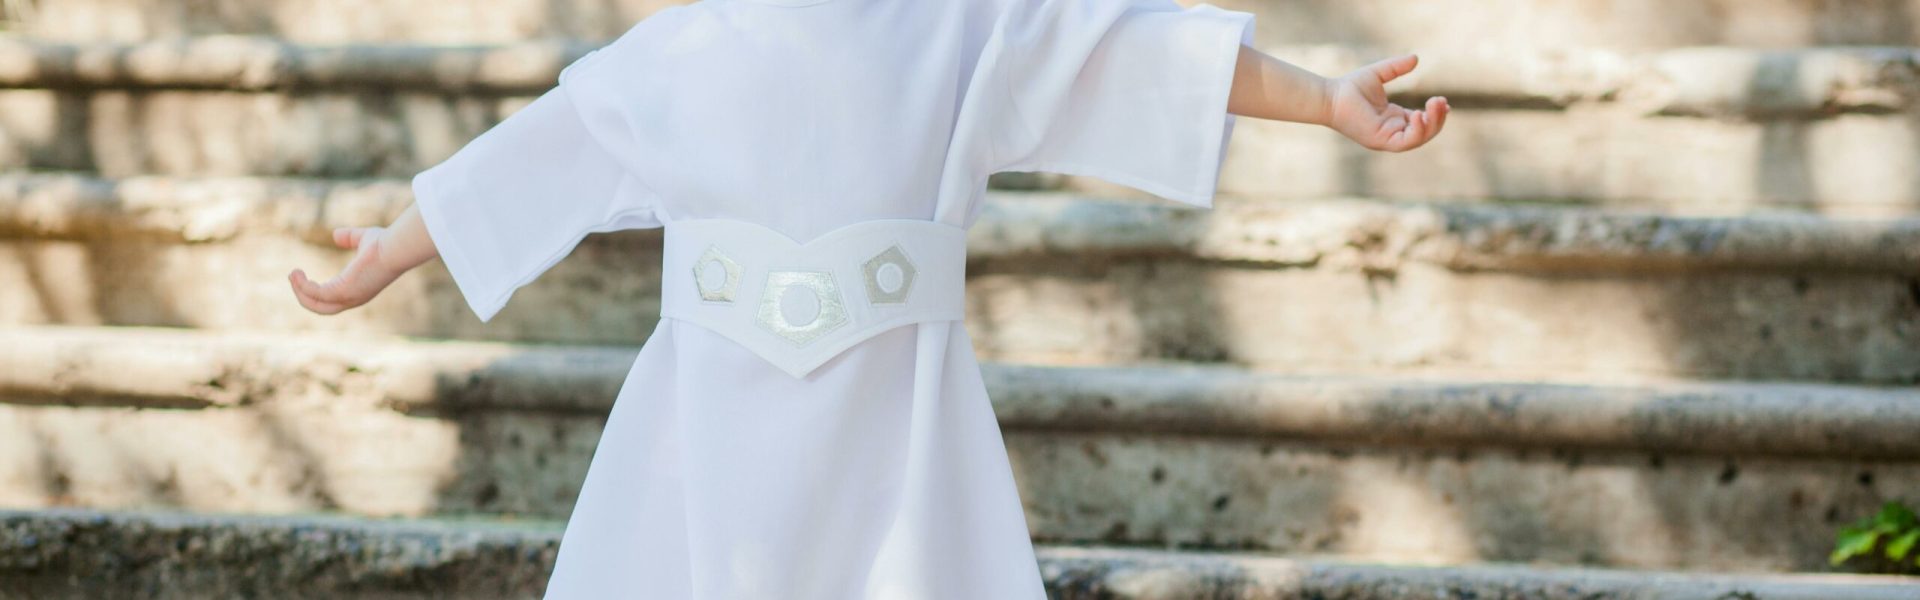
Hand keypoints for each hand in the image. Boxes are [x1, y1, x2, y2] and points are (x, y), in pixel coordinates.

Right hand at [289, 226, 405, 314]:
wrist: (396, 247)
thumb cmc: (385, 243)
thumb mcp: (363, 238)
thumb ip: (350, 238)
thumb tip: (336, 235)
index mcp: (359, 289)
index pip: (334, 299)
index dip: (316, 291)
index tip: (303, 277)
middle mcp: (355, 298)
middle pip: (323, 308)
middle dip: (304, 295)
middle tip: (293, 277)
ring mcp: (350, 297)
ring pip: (317, 305)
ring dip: (300, 292)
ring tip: (292, 274)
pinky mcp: (344, 290)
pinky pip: (317, 294)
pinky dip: (304, 286)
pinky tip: (297, 273)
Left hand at [1325, 54, 1448, 151]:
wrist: (1331, 96)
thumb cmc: (1349, 87)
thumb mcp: (1379, 74)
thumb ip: (1397, 67)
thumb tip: (1416, 58)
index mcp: (1393, 119)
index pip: (1421, 122)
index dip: (1435, 115)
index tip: (1443, 102)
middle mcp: (1391, 131)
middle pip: (1424, 132)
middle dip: (1437, 119)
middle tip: (1441, 101)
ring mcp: (1386, 139)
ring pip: (1418, 138)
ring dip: (1432, 124)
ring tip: (1436, 105)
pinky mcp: (1380, 141)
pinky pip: (1406, 142)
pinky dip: (1417, 131)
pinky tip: (1420, 115)